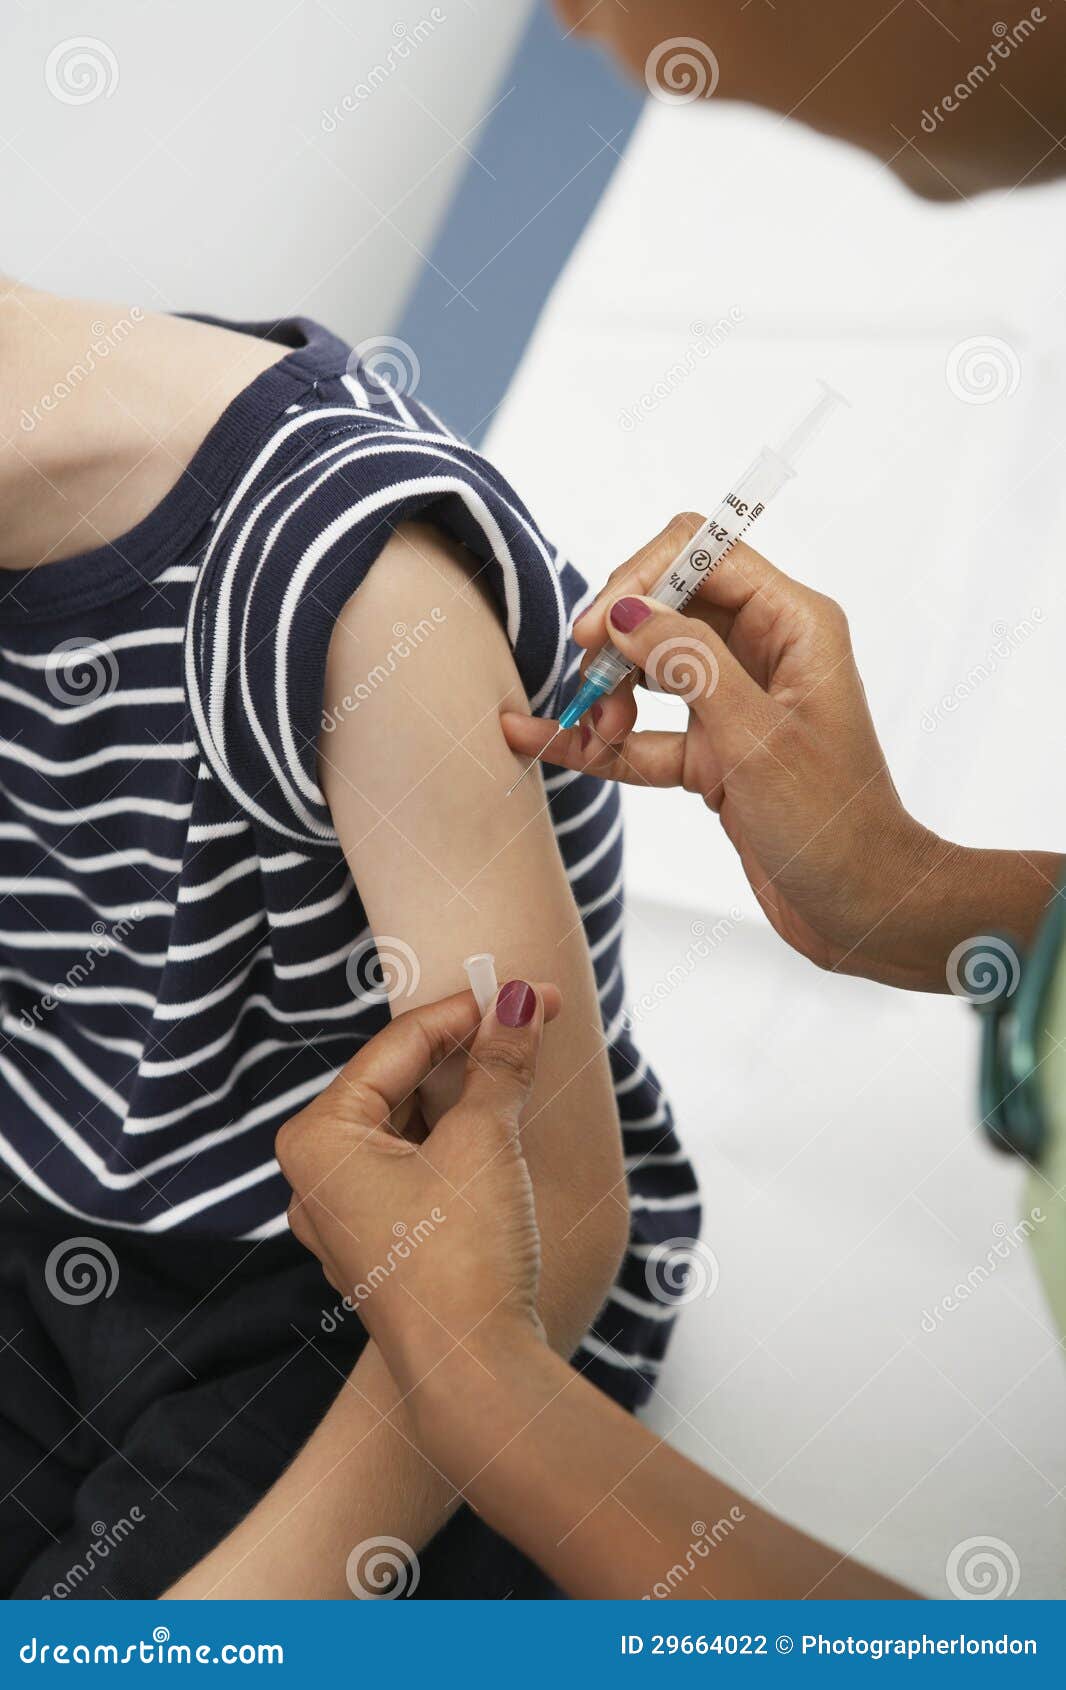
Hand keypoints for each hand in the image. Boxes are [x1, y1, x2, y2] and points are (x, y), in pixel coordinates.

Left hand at [276, 980, 559, 1394]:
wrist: (474, 1375)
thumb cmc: (461, 1257)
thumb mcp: (485, 1142)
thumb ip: (500, 1063)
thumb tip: (519, 1003)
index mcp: (316, 1139)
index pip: (398, 1046)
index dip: (468, 1011)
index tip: (524, 991)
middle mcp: (315, 1177)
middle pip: (397, 1081)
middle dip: (466, 1048)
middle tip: (527, 1017)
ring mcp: (344, 1217)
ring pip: (407, 1124)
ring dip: (464, 1091)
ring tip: (519, 1061)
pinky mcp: (381, 1247)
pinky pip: (414, 1167)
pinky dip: (456, 1138)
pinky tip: (498, 1121)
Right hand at [503, 514, 942, 988]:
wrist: (864, 909)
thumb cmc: (834, 826)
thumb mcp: (756, 739)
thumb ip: (690, 665)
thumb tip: (625, 610)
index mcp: (794, 624)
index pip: (700, 554)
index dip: (638, 581)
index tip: (592, 634)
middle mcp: (765, 650)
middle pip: (664, 608)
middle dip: (616, 645)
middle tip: (592, 697)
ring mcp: (736, 702)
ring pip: (647, 670)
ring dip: (606, 696)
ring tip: (592, 734)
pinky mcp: (714, 753)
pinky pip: (644, 733)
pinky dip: (600, 741)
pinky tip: (542, 739)